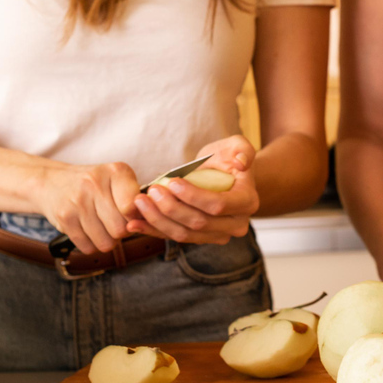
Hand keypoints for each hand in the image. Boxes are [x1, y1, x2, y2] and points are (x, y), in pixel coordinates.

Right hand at [35, 162, 140, 253]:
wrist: (52, 182)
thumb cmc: (94, 185)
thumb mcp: (117, 180)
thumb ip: (135, 199)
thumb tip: (145, 223)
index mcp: (116, 171)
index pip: (133, 207)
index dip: (135, 218)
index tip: (130, 215)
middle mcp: (95, 183)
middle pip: (120, 229)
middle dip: (121, 232)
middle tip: (114, 222)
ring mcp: (77, 201)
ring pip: (105, 242)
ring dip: (106, 240)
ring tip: (101, 226)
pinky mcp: (64, 218)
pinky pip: (88, 247)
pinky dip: (91, 244)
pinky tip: (88, 230)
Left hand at [128, 135, 259, 244]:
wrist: (224, 175)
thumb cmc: (228, 158)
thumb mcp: (237, 145)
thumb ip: (243, 149)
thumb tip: (241, 162)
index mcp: (247, 202)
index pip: (218, 206)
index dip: (193, 196)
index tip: (172, 181)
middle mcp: (236, 224)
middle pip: (199, 223)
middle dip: (171, 208)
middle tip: (151, 191)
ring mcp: (218, 235)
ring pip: (185, 234)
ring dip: (159, 220)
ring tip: (140, 203)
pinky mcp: (200, 238)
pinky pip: (175, 238)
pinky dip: (153, 231)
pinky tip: (134, 224)